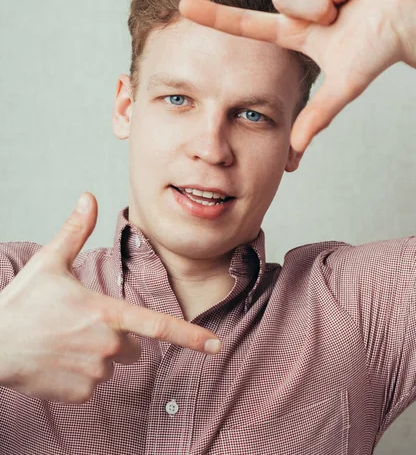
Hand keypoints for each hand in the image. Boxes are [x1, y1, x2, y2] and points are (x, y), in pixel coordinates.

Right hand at [0, 193, 220, 403]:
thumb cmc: (22, 302)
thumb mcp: (50, 261)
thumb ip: (76, 231)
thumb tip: (88, 196)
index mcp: (105, 312)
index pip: (158, 325)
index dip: (191, 336)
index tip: (217, 344)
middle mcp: (105, 346)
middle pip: (133, 345)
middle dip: (118, 336)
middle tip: (81, 324)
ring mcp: (93, 373)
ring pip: (112, 364)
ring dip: (98, 354)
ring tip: (65, 340)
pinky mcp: (80, 394)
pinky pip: (94, 383)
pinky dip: (82, 373)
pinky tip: (58, 360)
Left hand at [179, 0, 415, 152]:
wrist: (410, 19)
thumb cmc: (378, 51)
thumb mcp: (345, 84)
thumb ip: (318, 115)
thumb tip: (294, 150)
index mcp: (292, 32)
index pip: (244, 24)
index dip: (213, 16)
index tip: (181, 7)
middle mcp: (297, 4)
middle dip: (316, 7)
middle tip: (340, 16)